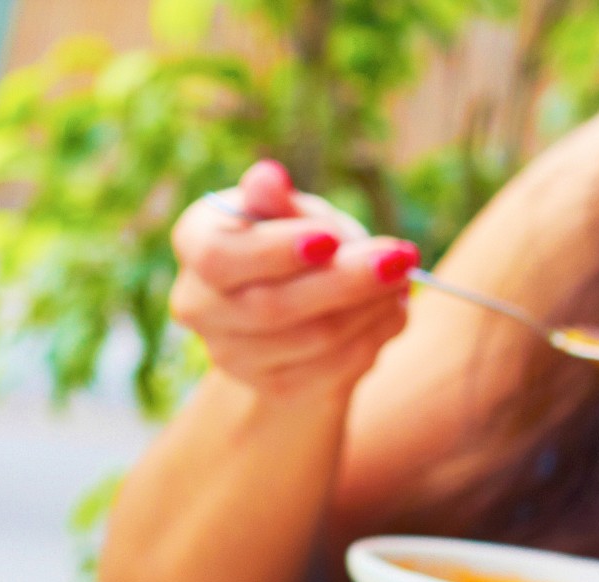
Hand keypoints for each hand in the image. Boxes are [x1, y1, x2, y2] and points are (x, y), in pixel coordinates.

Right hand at [169, 160, 419, 399]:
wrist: (297, 305)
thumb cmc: (291, 239)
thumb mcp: (288, 210)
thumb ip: (278, 201)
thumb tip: (268, 178)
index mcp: (194, 246)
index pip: (222, 258)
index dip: (277, 251)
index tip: (332, 237)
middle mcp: (200, 307)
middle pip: (272, 306)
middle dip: (345, 280)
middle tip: (401, 256)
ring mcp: (234, 356)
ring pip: (312, 339)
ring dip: (370, 308)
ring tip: (404, 277)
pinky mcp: (275, 388)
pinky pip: (334, 369)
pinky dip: (374, 337)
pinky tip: (394, 309)